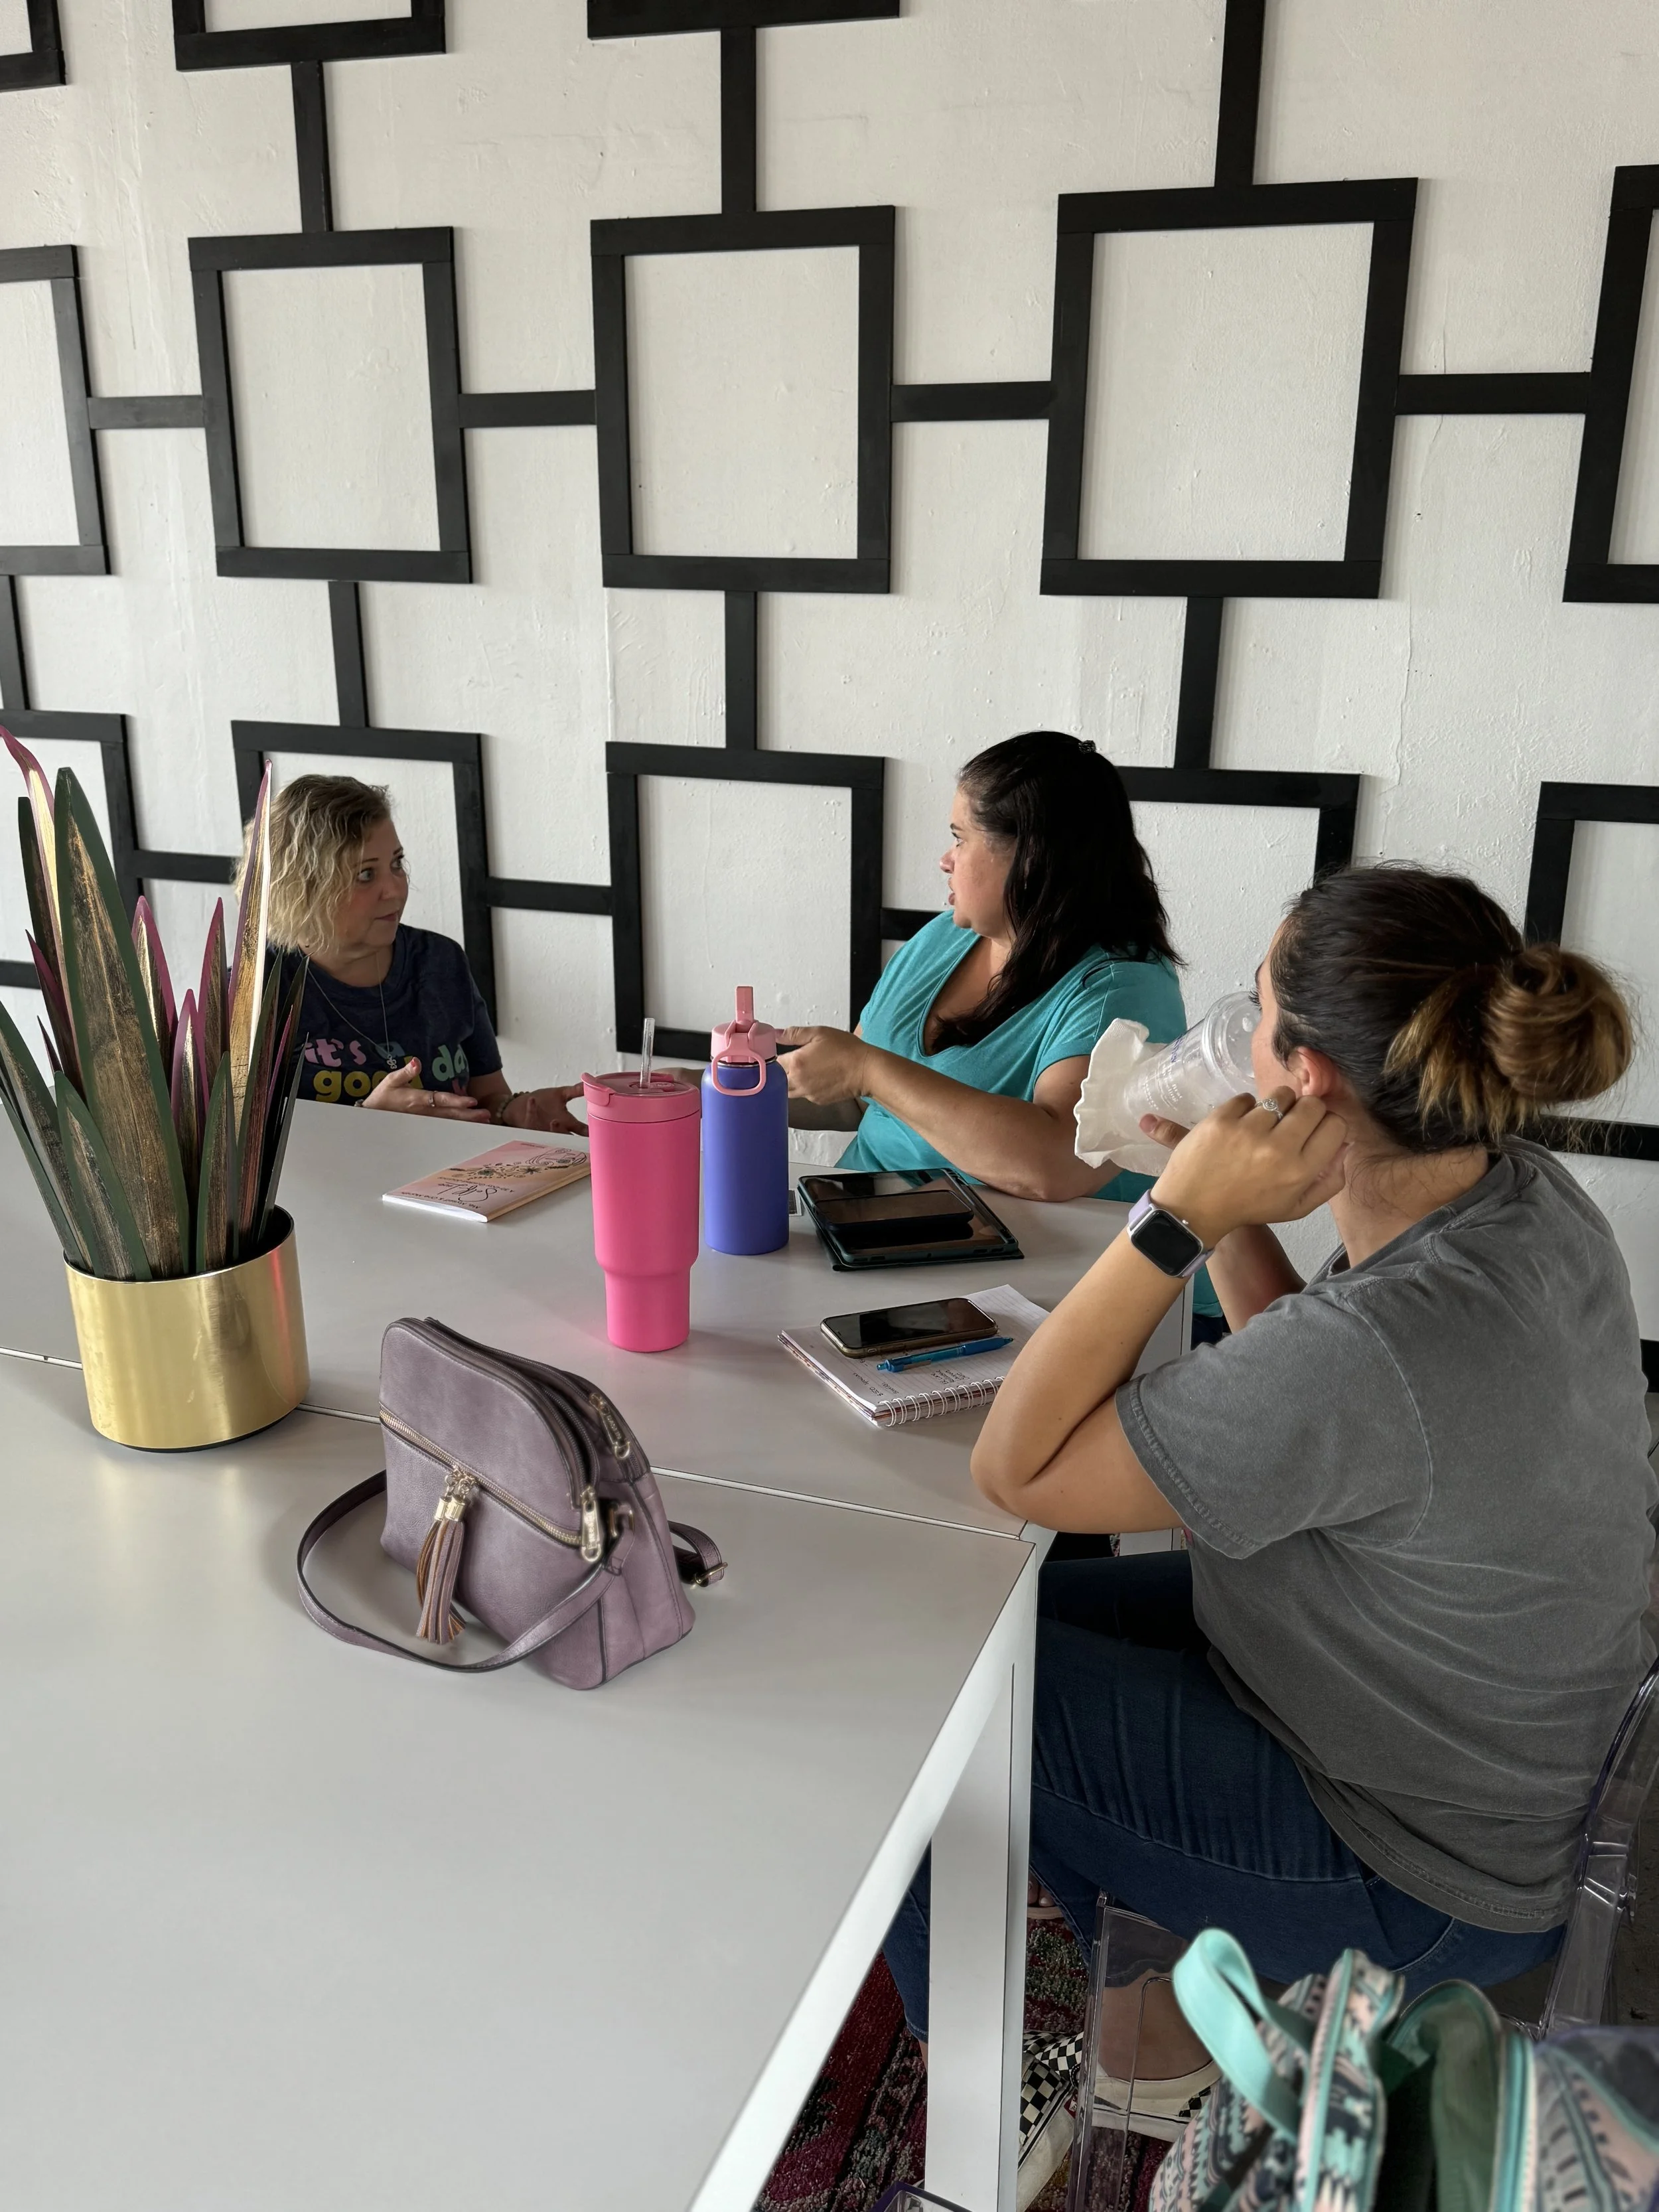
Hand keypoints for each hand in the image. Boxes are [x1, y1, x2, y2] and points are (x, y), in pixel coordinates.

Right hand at [363, 1059, 491, 1119]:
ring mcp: (425, 1121)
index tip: (471, 1101)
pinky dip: (457, 1127)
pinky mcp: (425, 1126)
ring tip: (483, 1122)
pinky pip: (444, 1127)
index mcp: (416, 1100)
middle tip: (486, 1115)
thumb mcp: (390, 1081)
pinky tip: (469, 1127)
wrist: (372, 1117)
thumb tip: (417, 1061)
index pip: (440, 1100)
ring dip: (466, 1122)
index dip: (456, 1101)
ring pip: (449, 1122)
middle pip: (450, 1114)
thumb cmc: (382, 1097)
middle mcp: (423, 1112)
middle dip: (468, 1115)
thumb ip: (406, 1072)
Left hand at [501, 1084, 586, 1135]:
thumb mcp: (560, 1094)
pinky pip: (530, 1119)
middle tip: (579, 1136)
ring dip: (553, 1129)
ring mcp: (542, 1130)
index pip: (581, 1131)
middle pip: (567, 1138)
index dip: (588, 1133)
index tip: (596, 1133)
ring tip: (555, 1121)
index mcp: (566, 1123)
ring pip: (550, 1134)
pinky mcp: (529, 1125)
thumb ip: (575, 1090)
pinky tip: (532, 1100)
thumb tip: (590, 1083)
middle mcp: (556, 1130)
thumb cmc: (543, 1102)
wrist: (521, 1106)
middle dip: (572, 1138)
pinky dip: (532, 1109)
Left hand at [777, 1026, 873, 1105]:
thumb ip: (794, 1034)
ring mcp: (807, 1093)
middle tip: (794, 1061)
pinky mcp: (817, 1100)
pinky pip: (803, 1095)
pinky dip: (805, 1088)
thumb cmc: (846, 1050)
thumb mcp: (819, 1033)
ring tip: (805, 1070)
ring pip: (788, 1090)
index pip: (774, 1062)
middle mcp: (798, 1081)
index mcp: (796, 1062)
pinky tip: (817, 1078)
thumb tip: (776, 1034)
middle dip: (782, 1071)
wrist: (865, 1070)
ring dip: (791, 1081)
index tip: (781, 1052)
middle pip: (778, 1079)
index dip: (776, 1056)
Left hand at [1142, 1089, 1347, 1247]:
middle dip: (1305, 1110)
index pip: (1335, 1126)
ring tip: (1263, 1123)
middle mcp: (1279, 1149)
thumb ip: (1328, 1182)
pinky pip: (1248, 1097)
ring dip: (1276, 1106)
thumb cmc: (1247, 1207)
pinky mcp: (1221, 1119)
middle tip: (1289, 1124)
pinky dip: (1245, 1109)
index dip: (1326, 1125)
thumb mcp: (1295, 1208)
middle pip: (1313, 1104)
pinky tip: (1238, 1127)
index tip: (1313, 1131)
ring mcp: (1249, 1131)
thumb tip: (1345, 1146)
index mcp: (1300, 1171)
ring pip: (1282, 1095)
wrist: (1193, 1208)